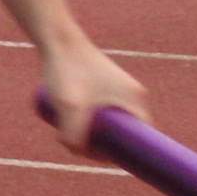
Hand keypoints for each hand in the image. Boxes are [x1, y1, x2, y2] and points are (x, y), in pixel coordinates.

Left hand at [38, 37, 149, 155]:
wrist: (55, 38)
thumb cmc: (65, 70)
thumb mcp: (68, 107)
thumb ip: (72, 134)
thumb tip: (77, 151)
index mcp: (135, 100)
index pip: (141, 140)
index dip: (125, 154)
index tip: (100, 157)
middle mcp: (133, 93)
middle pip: (125, 131)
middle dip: (104, 142)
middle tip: (77, 142)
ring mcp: (120, 86)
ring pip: (112, 120)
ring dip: (95, 129)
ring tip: (69, 127)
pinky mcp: (105, 81)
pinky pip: (105, 108)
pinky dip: (93, 117)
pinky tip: (73, 119)